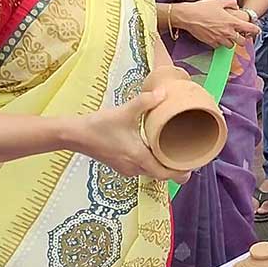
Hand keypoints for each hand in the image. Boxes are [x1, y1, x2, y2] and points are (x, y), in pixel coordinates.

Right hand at [70, 87, 192, 182]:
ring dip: (162, 165)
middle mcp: (133, 167)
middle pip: (159, 174)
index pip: (164, 173)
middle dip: (174, 168)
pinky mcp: (120, 165)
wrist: (75, 135)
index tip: (192, 166)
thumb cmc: (99, 125)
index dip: (179, 173)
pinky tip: (155, 150)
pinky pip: (141, 168)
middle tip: (188, 157)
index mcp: (138, 157)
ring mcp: (126, 168)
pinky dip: (151, 163)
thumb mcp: (124, 111)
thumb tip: (164, 92)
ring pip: (150, 171)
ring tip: (175, 152)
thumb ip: (145, 101)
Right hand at [173, 0, 259, 48]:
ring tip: (228, 36)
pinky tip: (217, 37)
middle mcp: (227, 32)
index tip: (257, 31)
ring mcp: (219, 39)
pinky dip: (219, 43)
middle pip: (241, 42)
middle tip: (241, 36)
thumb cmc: (202, 8)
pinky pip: (218, 46)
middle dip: (242, 39)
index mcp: (231, 22)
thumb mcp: (218, 1)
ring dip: (231, 42)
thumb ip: (230, 2)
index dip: (255, 30)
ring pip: (230, 46)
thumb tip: (235, 4)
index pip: (248, 28)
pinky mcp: (211, 43)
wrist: (188, 16)